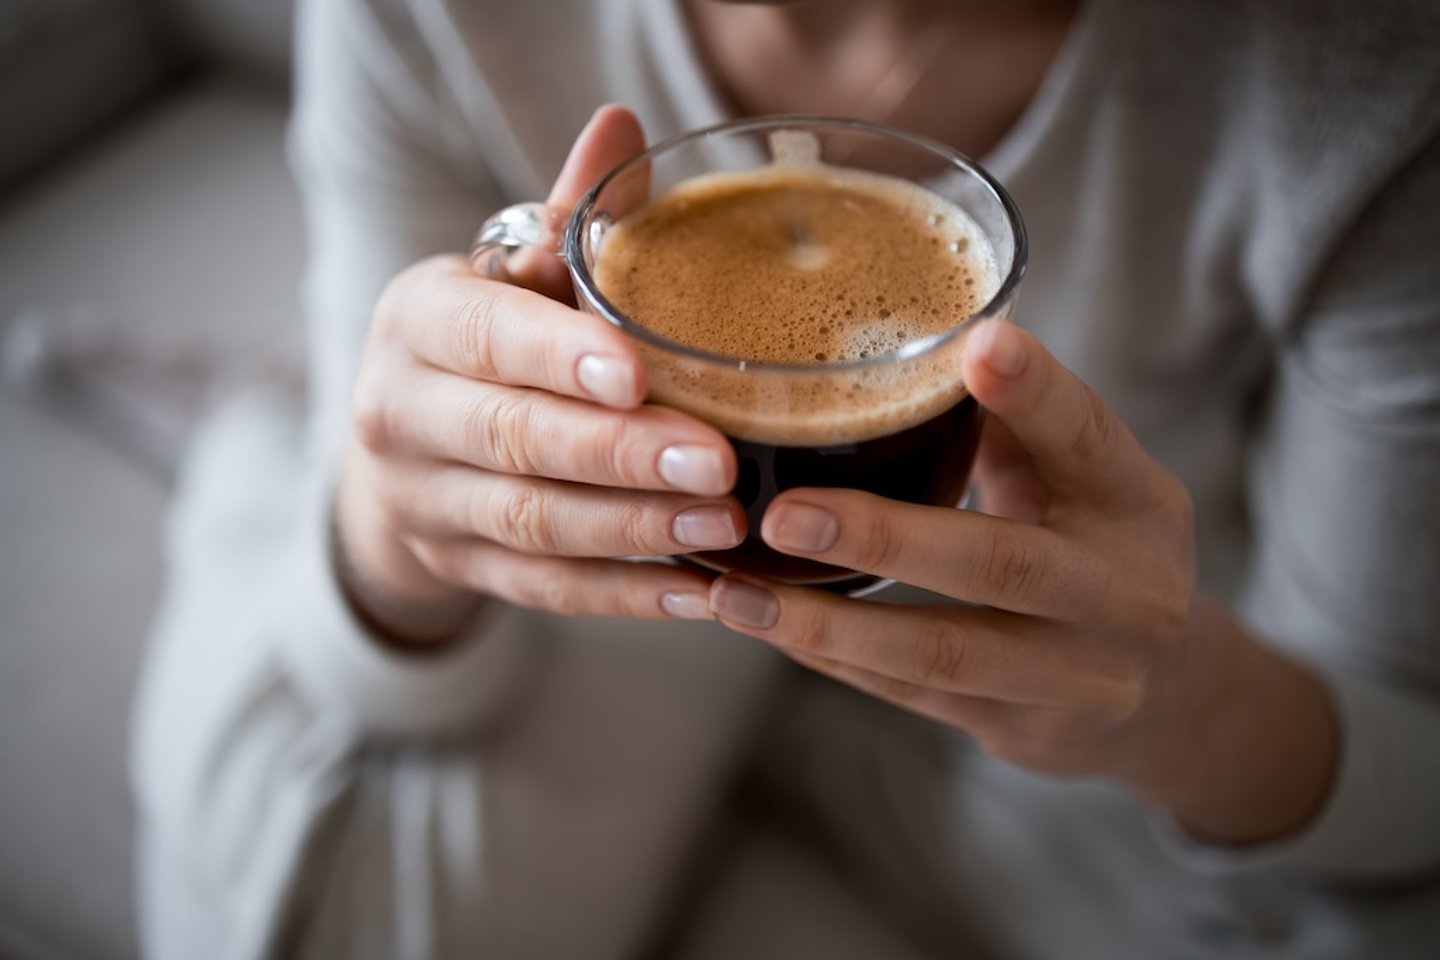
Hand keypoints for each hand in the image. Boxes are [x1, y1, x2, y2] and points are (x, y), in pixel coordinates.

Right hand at [335, 106, 745, 642]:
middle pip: (513, 440)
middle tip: (716, 463)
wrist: (399, 446)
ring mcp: (426, 503)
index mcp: (417, 321)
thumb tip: (622, 125)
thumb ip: (570, 216)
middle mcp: (402, 414)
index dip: (556, 357)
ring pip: (532, 525)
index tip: (638, 373)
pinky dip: (627, 594)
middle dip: (619, 455)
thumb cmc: (482, 339)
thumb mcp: (509, 272)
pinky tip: (702, 591)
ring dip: (633, 529)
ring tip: (723, 525)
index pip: (483, 336)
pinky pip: (547, 590)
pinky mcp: (462, 567)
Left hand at [709, 319, 1336, 842]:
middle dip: (885, 540)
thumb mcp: (1085, 478)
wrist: (1165, 694)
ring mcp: (1076, 675)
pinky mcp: (1024, 728)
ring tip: (737, 595)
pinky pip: (913, 694)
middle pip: (1001, 566)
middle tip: (785, 516)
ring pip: (943, 652)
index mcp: (1134, 501)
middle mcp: (1121, 591)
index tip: (977, 343)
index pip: (1086, 436)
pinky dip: (835, 659)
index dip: (1035, 391)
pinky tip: (768, 628)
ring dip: (831, 625)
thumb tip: (903, 348)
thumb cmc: (1093, 545)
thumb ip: (1012, 422)